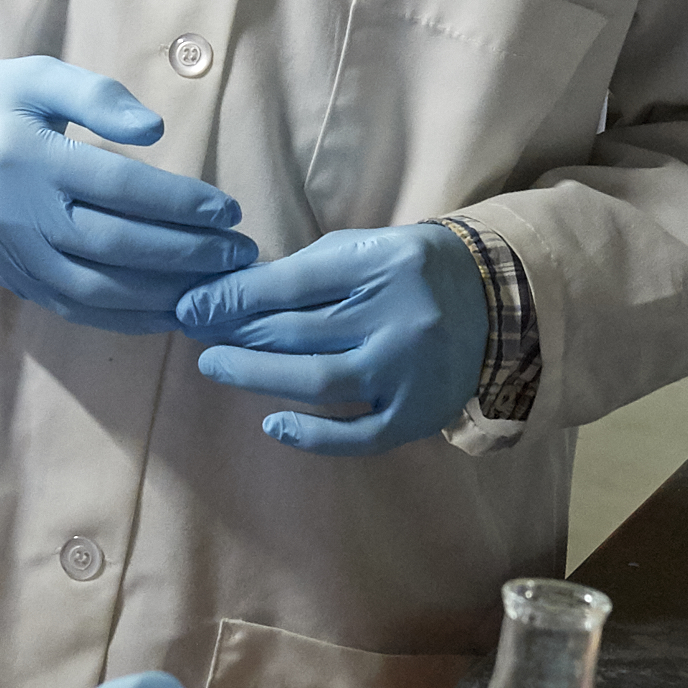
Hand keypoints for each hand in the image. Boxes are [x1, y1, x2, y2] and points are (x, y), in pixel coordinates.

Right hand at [0, 57, 255, 332]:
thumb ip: (98, 96)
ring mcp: (10, 253)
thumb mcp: (38, 76)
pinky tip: (167, 311)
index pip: (119, 188)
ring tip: (215, 287)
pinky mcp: (9, 278)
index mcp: (28, 156)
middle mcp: (17, 212)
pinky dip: (124, 317)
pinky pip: (72, 307)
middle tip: (238, 254)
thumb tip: (155, 130)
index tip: (229, 210)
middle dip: (186, 255)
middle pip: (114, 246)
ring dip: (163, 295)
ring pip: (95, 288)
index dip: (180, 203)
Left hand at [177, 223, 486, 454]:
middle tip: (197, 335)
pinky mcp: (419, 414)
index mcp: (384, 264)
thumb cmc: (409, 272)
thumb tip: (228, 294)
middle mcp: (399, 318)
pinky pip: (358, 434)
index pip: (292, 285)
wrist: (496, 302)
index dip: (233, 297)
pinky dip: (312, 435)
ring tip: (217, 366)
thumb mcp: (362, 251)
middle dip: (237, 334)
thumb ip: (303, 272)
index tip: (191, 306)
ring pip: (318, 381)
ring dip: (257, 376)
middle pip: (298, 332)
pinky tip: (274, 424)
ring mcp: (410, 371)